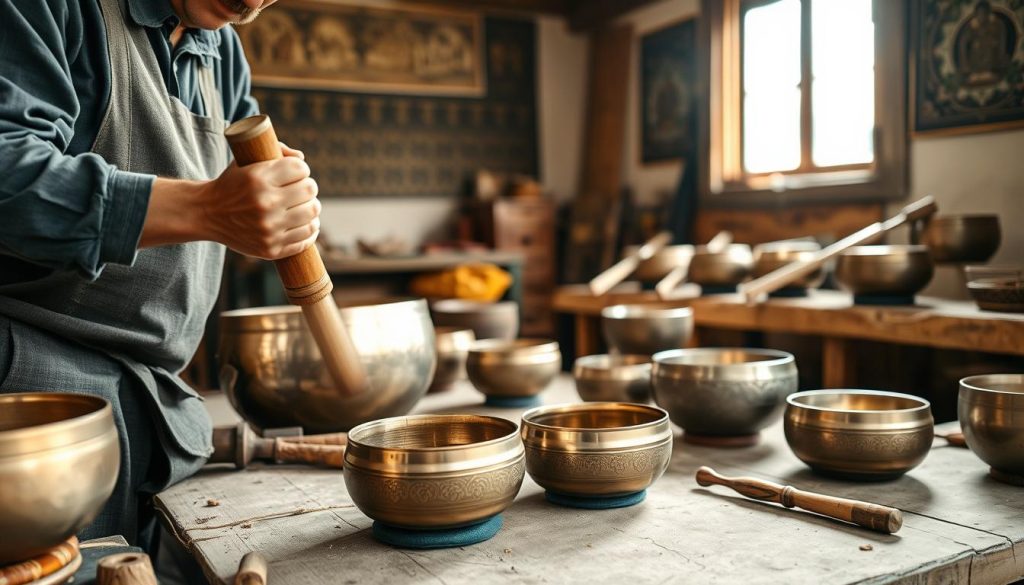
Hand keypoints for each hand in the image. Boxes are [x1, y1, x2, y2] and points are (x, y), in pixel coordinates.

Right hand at [197, 142, 320, 259]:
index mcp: (258, 179)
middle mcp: (265, 204)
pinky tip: (306, 223)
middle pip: (310, 190)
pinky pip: (306, 238)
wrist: (206, 214)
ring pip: (312, 214)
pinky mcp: (271, 249)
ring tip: (305, 205)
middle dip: (308, 187)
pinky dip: (311, 229)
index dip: (301, 169)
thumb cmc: (231, 184)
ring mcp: (269, 229)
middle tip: (302, 189)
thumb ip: (274, 152)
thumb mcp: (244, 161)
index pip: (300, 168)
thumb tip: (302, 158)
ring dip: (312, 207)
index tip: (296, 173)